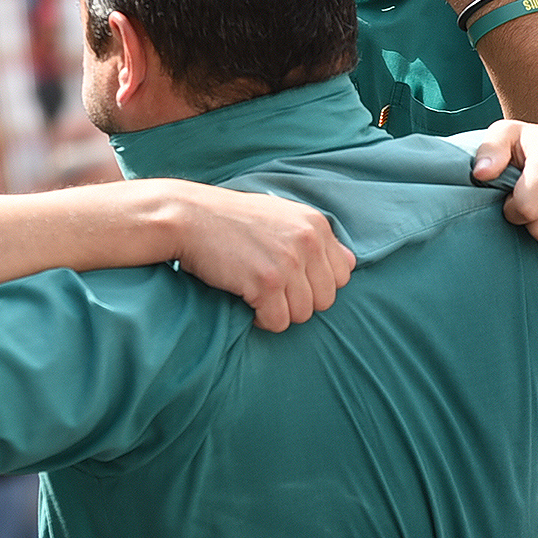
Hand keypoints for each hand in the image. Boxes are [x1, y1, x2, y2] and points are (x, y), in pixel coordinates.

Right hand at [169, 187, 354, 331]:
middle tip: (269, 289)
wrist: (186, 216)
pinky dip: (261, 320)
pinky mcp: (266, 282)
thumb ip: (313, 238)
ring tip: (255, 294)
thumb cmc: (229, 219)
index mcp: (316, 224)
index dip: (315, 283)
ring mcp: (288, 262)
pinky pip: (278, 322)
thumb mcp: (281, 215)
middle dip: (298, 301)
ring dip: (279, 311)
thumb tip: (350, 264)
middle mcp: (308, 241)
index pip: (343, 274)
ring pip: (303, 314)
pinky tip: (246, 301)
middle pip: (326, 299)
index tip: (289, 279)